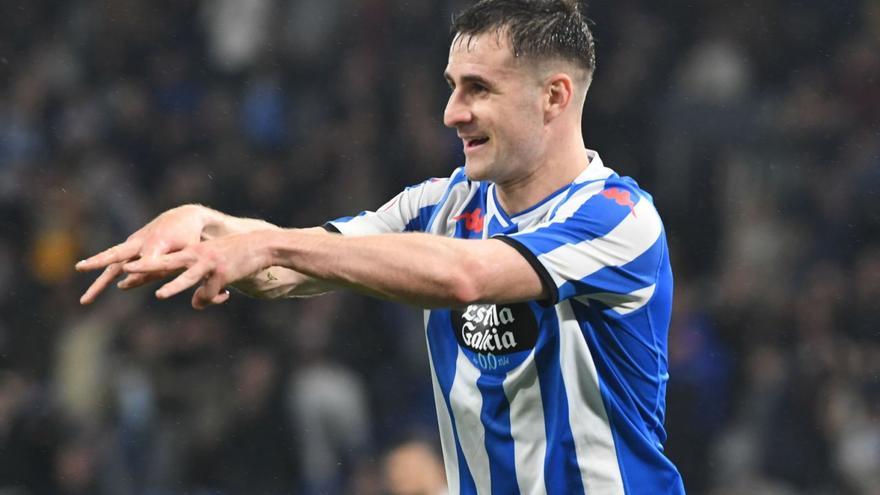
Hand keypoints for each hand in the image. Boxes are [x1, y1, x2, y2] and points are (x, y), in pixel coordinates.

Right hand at [76, 204, 207, 303]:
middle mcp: (142, 241)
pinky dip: (108, 277)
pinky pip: (117, 263)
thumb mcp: (185, 252)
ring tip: (85, 300)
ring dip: (98, 280)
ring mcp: (134, 244)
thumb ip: (165, 267)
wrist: (185, 217)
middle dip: (98, 261)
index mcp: (158, 242)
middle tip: (80, 267)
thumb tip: (138, 282)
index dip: (139, 272)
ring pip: (112, 261)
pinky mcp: (132, 247)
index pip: (146, 261)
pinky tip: (99, 293)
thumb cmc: (189, 238)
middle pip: (116, 253)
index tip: (122, 284)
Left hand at [122, 231, 273, 308]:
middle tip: (126, 269)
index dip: (144, 265)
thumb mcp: (215, 270)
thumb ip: (202, 286)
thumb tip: (194, 304)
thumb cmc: (236, 257)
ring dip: (173, 287)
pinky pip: (211, 295)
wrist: (260, 246)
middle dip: (145, 267)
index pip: (163, 258)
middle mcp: (196, 256)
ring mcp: (208, 263)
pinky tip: (225, 296)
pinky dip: (214, 299)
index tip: (125, 268)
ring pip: (187, 278)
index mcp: (191, 252)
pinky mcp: (222, 273)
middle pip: (165, 262)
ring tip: (160, 294)